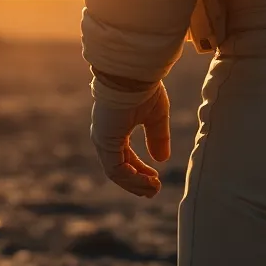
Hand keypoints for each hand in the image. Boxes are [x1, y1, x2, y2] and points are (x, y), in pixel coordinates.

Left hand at [90, 79, 171, 197]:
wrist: (133, 74)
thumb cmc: (143, 88)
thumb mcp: (156, 116)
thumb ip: (158, 137)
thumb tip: (162, 160)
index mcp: (114, 129)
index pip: (123, 158)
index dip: (139, 171)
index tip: (155, 180)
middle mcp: (105, 136)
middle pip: (118, 169)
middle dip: (136, 183)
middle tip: (153, 191)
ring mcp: (103, 139)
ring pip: (116, 172)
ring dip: (136, 183)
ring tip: (154, 188)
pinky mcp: (105, 141)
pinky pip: (115, 169)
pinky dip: (130, 177)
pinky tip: (145, 179)